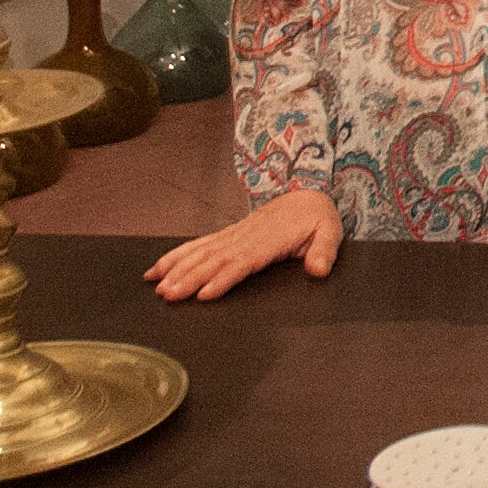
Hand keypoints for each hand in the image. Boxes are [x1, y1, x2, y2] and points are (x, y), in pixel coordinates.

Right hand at [144, 189, 339, 301]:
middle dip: (189, 278)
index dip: (222, 279)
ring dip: (177, 269)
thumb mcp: (329, 232)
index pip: (241, 263)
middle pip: (213, 260)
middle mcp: (245, 238)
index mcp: (268, 242)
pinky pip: (198, 246)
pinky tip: (158, 268)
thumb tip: (318, 270)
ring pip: (200, 253)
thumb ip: (324, 252)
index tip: (203, 294)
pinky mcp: (227, 235)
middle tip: (169, 295)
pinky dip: (176, 256)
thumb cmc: (316, 216)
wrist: (307, 192)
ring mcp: (233, 235)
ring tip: (158, 286)